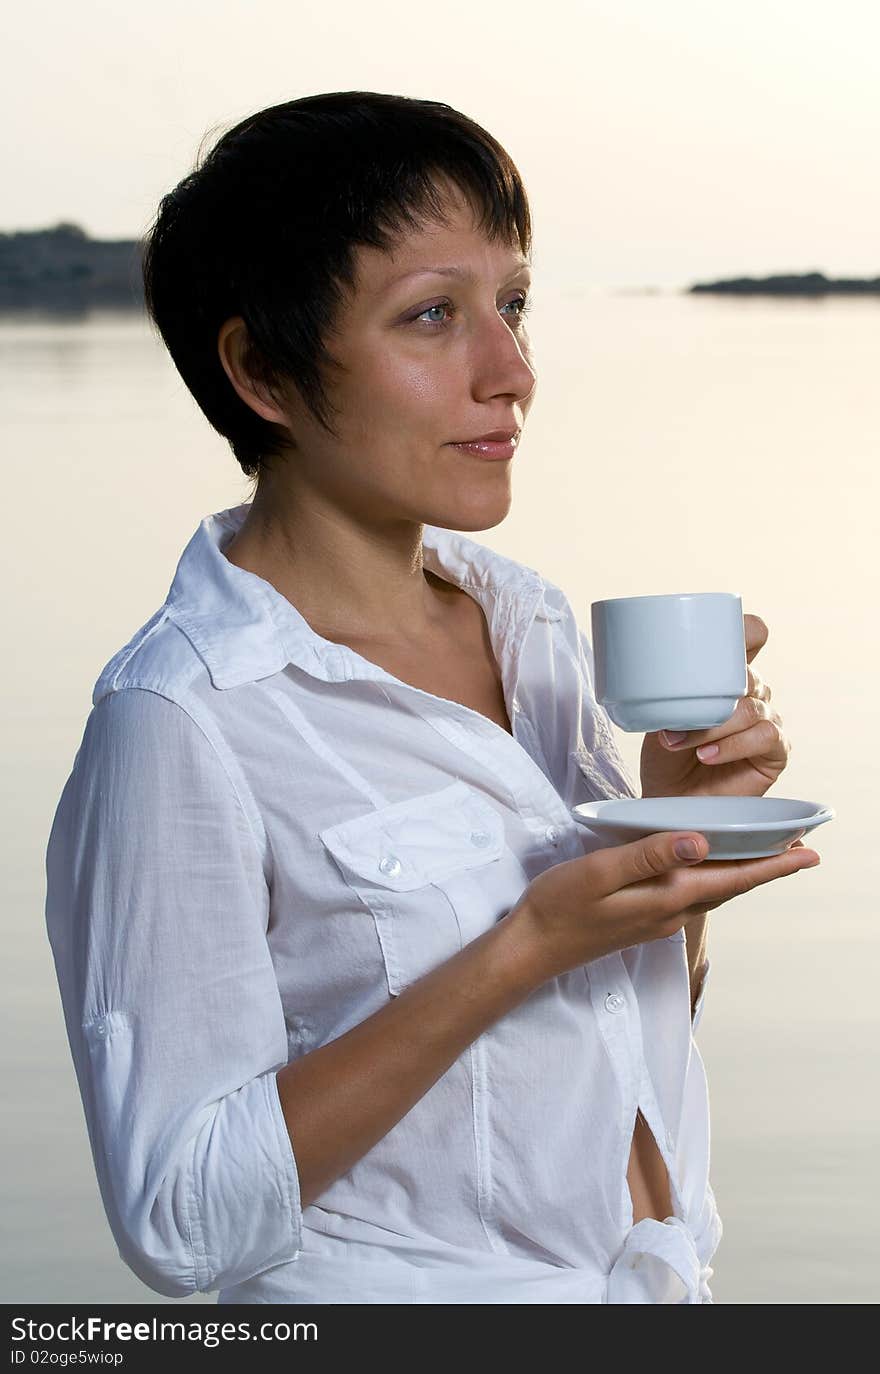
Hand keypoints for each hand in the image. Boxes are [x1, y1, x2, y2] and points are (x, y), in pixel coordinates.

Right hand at [509, 827, 818, 982]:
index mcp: (666, 897)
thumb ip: (649, 856)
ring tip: (766, 856)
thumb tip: (701, 842)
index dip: (772, 865)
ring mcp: (658, 921)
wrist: (532, 948)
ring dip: (742, 874)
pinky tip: (710, 868)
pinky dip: (713, 879)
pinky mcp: (644, 920)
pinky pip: (692, 896)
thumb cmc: (558, 906)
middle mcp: (671, 913)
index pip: (732, 879)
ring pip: (713, 893)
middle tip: (801, 849)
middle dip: (767, 868)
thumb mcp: (599, 872)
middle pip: (730, 887)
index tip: (809, 853)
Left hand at [639, 614, 791, 798]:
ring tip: (680, 742)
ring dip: (714, 726)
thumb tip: (657, 677)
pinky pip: (766, 737)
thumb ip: (668, 696)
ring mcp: (767, 721)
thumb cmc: (665, 757)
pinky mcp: (776, 752)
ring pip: (751, 709)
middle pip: (749, 675)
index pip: (751, 639)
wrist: (670, 800)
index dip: (749, 629)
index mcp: (730, 676)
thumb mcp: (658, 717)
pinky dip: (733, 745)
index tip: (726, 631)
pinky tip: (707, 755)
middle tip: (680, 712)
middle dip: (713, 692)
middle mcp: (752, 694)